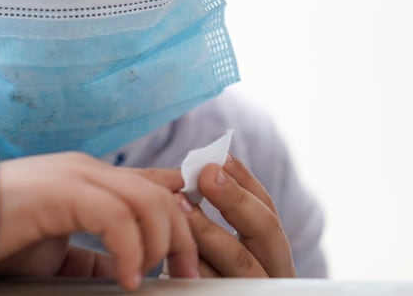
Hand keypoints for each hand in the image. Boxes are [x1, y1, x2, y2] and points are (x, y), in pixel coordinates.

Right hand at [0, 152, 198, 290]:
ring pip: (147, 199)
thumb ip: (95, 255)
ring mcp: (76, 175)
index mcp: (90, 179)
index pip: (151, 184)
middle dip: (181, 236)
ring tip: (150, 277)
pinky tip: (126, 278)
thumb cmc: (3, 239)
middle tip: (185, 275)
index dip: (181, 211)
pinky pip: (114, 215)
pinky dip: (129, 249)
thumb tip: (127, 272)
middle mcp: (89, 170)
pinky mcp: (62, 189)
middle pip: (159, 194)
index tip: (194, 249)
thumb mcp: (61, 253)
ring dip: (161, 243)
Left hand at [177, 154, 295, 276]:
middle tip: (206, 175)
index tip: (219, 158)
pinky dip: (194, 266)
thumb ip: (210, 208)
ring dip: (208, 231)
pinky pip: (211, 287)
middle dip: (235, 201)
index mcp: (268, 253)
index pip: (268, 210)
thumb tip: (204, 166)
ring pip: (238, 263)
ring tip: (179, 206)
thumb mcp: (210, 242)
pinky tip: (171, 248)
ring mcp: (250, 294)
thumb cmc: (195, 272)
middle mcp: (269, 275)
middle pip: (266, 234)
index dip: (246, 182)